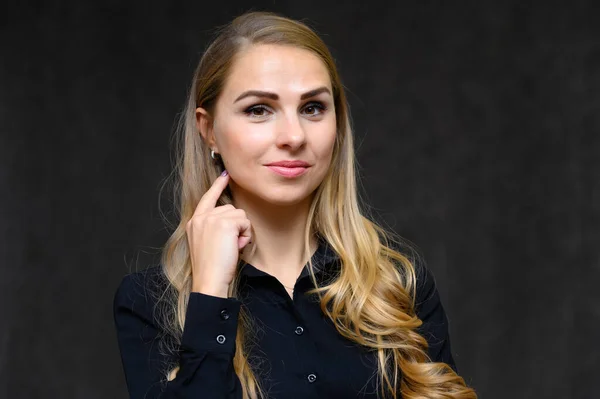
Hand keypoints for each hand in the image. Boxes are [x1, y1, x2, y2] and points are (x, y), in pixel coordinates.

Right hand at [186, 171, 251, 297]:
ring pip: (240, 215)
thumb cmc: (211, 268)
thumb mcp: (207, 243)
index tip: (225, 174)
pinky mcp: (224, 223)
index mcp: (194, 222)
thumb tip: (233, 220)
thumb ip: (214, 228)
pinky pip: (245, 222)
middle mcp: (201, 217)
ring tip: (232, 248)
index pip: (207, 198)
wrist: (209, 280)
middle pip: (231, 209)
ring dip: (242, 232)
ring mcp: (211, 219)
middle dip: (236, 227)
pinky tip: (237, 247)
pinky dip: (246, 235)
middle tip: (229, 247)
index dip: (217, 186)